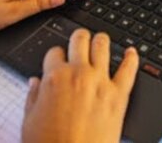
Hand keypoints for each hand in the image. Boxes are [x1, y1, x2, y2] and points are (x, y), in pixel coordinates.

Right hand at [22, 29, 137, 142]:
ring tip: (100, 42)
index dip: (56, 56)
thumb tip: (35, 83)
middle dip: (78, 39)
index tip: (58, 61)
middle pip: (79, 39)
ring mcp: (100, 82)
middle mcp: (78, 74)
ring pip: (103, 45)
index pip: (55, 52)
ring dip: (100, 41)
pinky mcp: (119, 96)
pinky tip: (132, 52)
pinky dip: (132, 58)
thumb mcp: (30, 122)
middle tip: (80, 42)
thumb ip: (32, 97)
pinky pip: (129, 69)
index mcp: (54, 78)